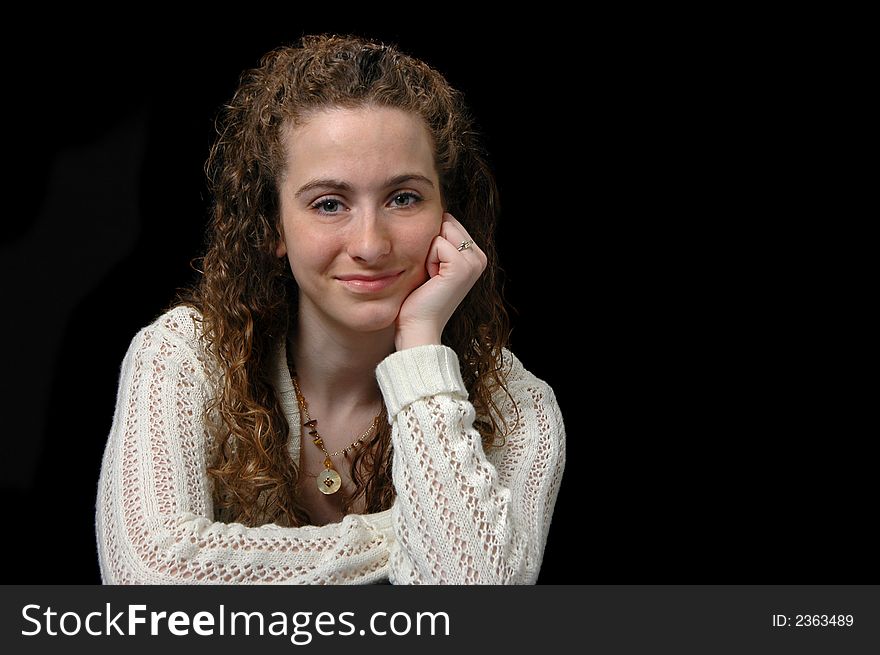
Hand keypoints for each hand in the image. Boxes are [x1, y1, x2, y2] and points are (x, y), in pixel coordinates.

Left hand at [395, 213, 486, 350]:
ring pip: (442, 229)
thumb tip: (432, 212)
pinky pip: (437, 243)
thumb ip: (438, 240)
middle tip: (431, 273)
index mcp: (475, 255)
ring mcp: (474, 262)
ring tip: (432, 276)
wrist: (419, 327)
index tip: (433, 270)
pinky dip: (428, 260)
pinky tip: (432, 279)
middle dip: (431, 243)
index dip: (432, 241)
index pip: (449, 221)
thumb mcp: (432, 263)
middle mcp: (480, 258)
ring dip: (428, 251)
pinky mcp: (463, 267)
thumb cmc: (419, 298)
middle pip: (447, 221)